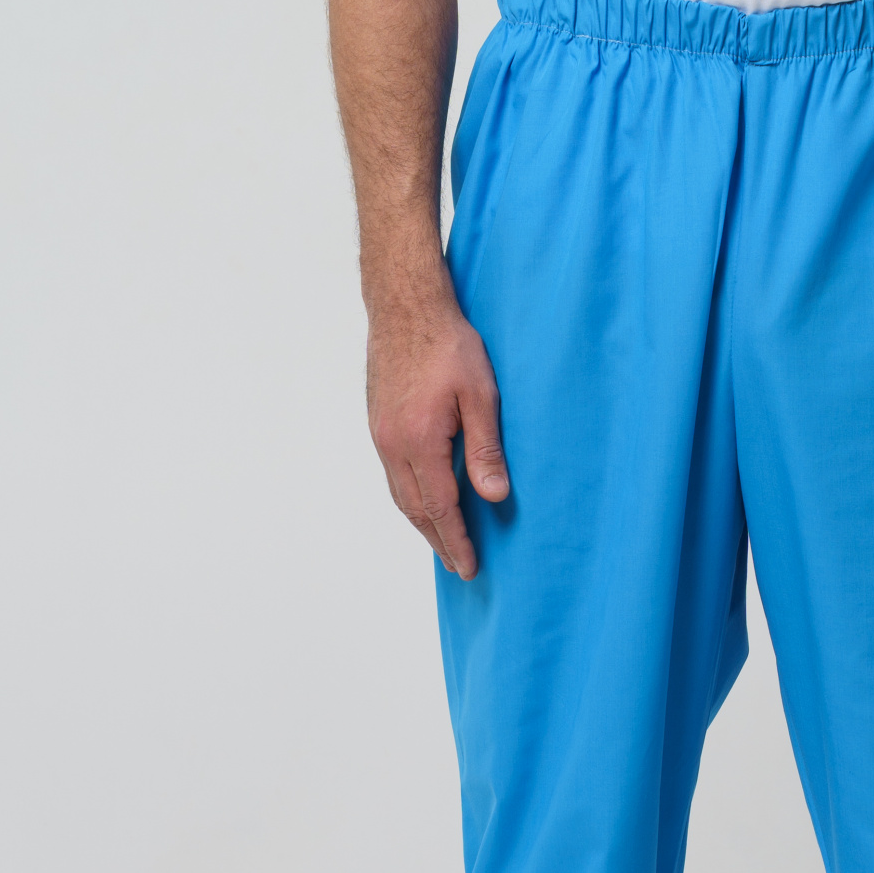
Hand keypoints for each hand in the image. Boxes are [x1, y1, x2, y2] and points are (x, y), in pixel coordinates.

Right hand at [367, 296, 509, 580]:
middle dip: (439, 540)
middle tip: (459, 567)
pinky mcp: (378, 422)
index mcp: (419, 442)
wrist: (405, 304)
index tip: (469, 567)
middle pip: (415, 509)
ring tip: (443, 542)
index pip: (440, 507)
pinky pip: (393, 474)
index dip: (456, 540)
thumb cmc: (448, 343)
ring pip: (400, 494)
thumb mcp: (481, 396)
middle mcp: (392, 444)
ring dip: (422, 522)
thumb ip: (486, 450)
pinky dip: (410, 497)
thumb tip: (494, 497)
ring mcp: (381, 433)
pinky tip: (424, 501)